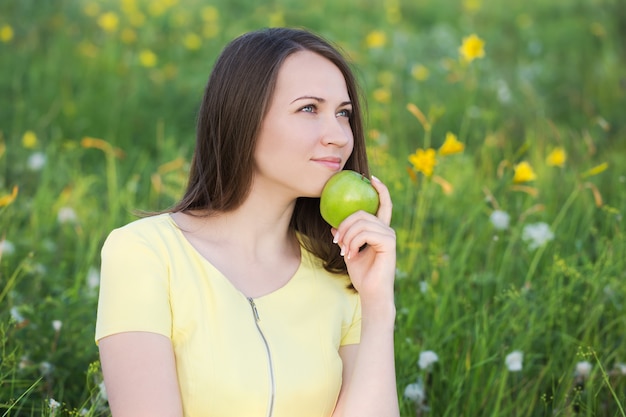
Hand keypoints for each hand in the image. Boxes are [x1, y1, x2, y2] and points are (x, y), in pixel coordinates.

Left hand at [331, 175, 395, 302]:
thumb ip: (345, 237)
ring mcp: (389, 235)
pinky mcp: (389, 243)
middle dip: (345, 225)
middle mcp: (387, 230)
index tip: (370, 177)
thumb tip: (333, 225)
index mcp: (380, 230)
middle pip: (362, 213)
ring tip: (344, 251)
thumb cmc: (362, 275)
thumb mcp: (349, 252)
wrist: (371, 293)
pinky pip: (365, 233)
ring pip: (362, 223)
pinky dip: (353, 242)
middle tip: (337, 242)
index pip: (383, 204)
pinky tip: (351, 254)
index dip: (380, 189)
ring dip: (347, 236)